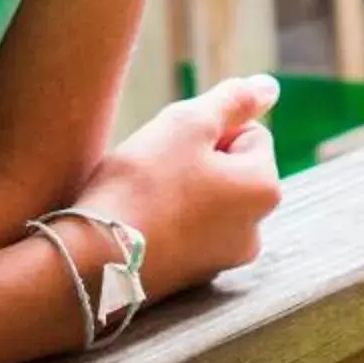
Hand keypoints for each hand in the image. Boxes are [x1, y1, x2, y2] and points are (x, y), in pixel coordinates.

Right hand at [72, 74, 282, 299]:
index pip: (250, 134)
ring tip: (145, 196)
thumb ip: (234, 99)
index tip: (177, 146)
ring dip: (182, 188)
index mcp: (265, 190)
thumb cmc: (143, 184)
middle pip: (231, 169)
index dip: (211, 130)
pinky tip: (139, 221)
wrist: (94, 259)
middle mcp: (255, 231)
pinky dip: (168, 218)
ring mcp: (224, 258)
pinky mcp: (191, 276)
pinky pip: (186, 229)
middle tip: (157, 168)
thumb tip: (269, 86)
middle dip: (198, 160)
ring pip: (207, 198)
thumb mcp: (189, 124)